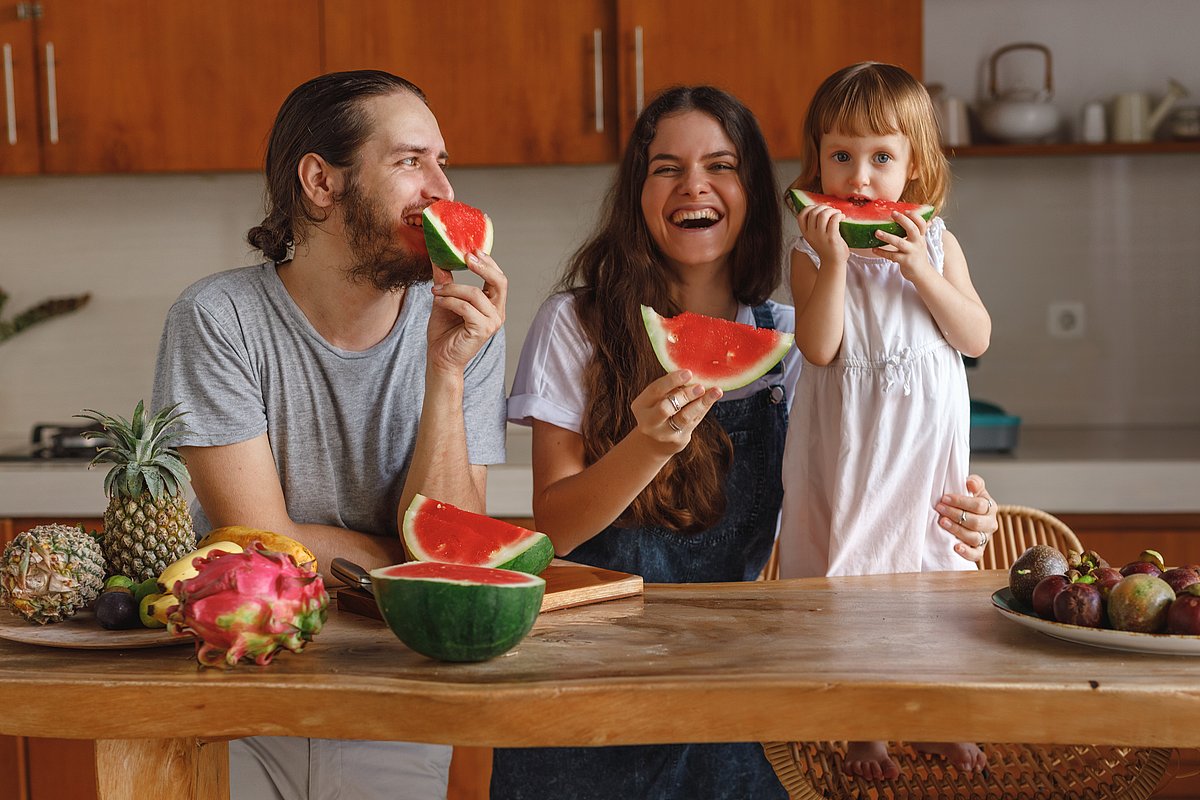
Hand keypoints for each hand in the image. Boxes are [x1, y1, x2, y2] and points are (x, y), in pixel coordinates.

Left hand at [427, 251, 505, 375]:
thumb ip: (446, 281)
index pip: (498, 278)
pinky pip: (466, 307)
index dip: (488, 262)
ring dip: (452, 289)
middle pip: (500, 282)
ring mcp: (492, 322)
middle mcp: (497, 313)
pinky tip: (438, 300)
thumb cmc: (445, 332)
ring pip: (476, 294)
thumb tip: (439, 258)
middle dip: (483, 266)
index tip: (471, 249)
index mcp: (493, 304)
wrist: (440, 358)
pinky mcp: (482, 330)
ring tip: (436, 290)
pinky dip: (449, 301)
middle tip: (466, 256)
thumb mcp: (445, 300)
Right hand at [631, 369, 721, 453]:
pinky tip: (713, 398)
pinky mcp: (678, 440)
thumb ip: (669, 388)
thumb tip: (692, 372)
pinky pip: (694, 422)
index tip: (688, 372)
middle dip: (684, 396)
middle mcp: (649, 421)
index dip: (672, 381)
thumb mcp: (656, 400)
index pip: (655, 391)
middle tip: (700, 387)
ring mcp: (663, 433)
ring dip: (700, 403)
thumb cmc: (659, 412)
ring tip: (715, 392)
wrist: (655, 442)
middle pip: (665, 408)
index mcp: (640, 406)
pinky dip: (704, 408)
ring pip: (684, 417)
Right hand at [797, 204, 848, 264]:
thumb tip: (823, 208)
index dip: (810, 207)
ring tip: (838, 213)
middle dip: (824, 207)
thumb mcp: (816, 237)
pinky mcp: (832, 238)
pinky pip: (834, 220)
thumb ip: (815, 225)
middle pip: (813, 212)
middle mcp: (811, 234)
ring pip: (823, 214)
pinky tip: (842, 218)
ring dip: (832, 210)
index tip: (819, 208)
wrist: (833, 263)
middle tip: (832, 210)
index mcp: (806, 233)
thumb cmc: (827, 248)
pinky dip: (839, 215)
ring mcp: (821, 236)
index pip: (801, 215)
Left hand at [872, 210, 932, 282]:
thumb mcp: (919, 242)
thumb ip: (915, 231)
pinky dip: (882, 252)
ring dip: (887, 237)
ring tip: (877, 232)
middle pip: (912, 229)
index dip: (915, 216)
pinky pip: (892, 255)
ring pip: (899, 242)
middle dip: (903, 220)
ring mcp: (912, 252)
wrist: (922, 274)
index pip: (922, 224)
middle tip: (893, 213)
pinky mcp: (905, 261)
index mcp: (921, 237)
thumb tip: (911, 215)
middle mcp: (918, 243)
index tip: (906, 210)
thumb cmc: (917, 255)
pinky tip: (874, 249)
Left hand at [936, 474, 997, 562]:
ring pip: (974, 537)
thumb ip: (974, 482)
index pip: (979, 505)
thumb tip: (970, 482)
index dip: (961, 501)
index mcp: (990, 507)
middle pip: (976, 522)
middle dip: (955, 515)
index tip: (944, 498)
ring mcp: (985, 538)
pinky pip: (976, 555)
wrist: (964, 515)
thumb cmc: (967, 501)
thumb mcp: (972, 488)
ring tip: (942, 522)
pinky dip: (967, 552)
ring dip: (957, 530)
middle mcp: (990, 524)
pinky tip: (956, 547)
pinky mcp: (979, 550)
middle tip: (940, 509)